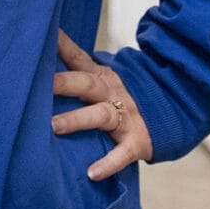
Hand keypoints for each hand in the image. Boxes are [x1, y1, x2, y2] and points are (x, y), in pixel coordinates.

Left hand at [51, 30, 151, 180]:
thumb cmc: (121, 97)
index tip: (43, 34)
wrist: (172, 111)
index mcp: (100, 77)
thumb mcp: (103, 80)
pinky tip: (92, 174)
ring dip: (77, 119)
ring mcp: (125, 117)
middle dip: (63, 83)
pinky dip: (108, 164)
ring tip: (54, 127)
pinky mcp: (136, 141)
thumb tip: (38, 64)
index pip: (78, 58)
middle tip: (38, 86)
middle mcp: (111, 93)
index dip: (61, 45)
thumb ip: (76, 73)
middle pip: (86, 84)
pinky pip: (122, 153)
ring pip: (100, 115)